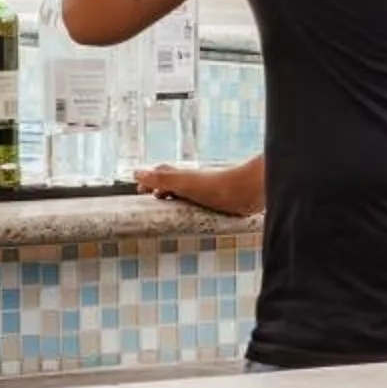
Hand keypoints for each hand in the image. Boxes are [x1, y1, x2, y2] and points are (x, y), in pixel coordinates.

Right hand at [137, 162, 258, 218]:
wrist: (250, 191)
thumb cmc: (218, 186)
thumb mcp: (184, 183)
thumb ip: (162, 179)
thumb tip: (136, 173)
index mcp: (185, 176)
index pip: (163, 174)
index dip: (150, 180)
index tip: (140, 190)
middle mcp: (196, 181)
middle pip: (175, 181)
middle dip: (162, 187)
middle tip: (152, 198)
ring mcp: (210, 191)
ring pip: (189, 192)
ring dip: (178, 197)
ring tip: (171, 208)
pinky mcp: (222, 202)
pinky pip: (204, 203)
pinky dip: (194, 206)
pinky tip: (198, 214)